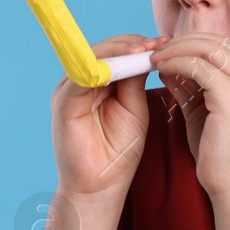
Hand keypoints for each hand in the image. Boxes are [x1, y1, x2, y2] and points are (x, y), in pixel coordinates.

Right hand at [50, 34, 167, 213]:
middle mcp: (81, 82)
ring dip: (119, 51)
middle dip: (132, 44)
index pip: (116, 53)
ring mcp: (70, 89)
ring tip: (145, 49)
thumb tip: (148, 52)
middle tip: (159, 42)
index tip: (166, 42)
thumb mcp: (135, 108)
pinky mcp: (64, 101)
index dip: (139, 45)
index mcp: (98, 82)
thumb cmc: (119, 151)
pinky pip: (81, 75)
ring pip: (92, 57)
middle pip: (104, 50)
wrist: (101, 186)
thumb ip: (135, 81)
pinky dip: (104, 67)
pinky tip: (125, 65)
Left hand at [150, 33, 229, 198]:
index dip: (195, 42)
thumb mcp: (203, 113)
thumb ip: (188, 87)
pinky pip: (198, 66)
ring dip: (176, 50)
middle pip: (216, 41)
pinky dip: (176, 63)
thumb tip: (166, 65)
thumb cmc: (221, 155)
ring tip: (154, 59)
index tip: (170, 49)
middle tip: (157, 49)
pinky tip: (161, 71)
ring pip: (206, 49)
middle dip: (183, 41)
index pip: (224, 45)